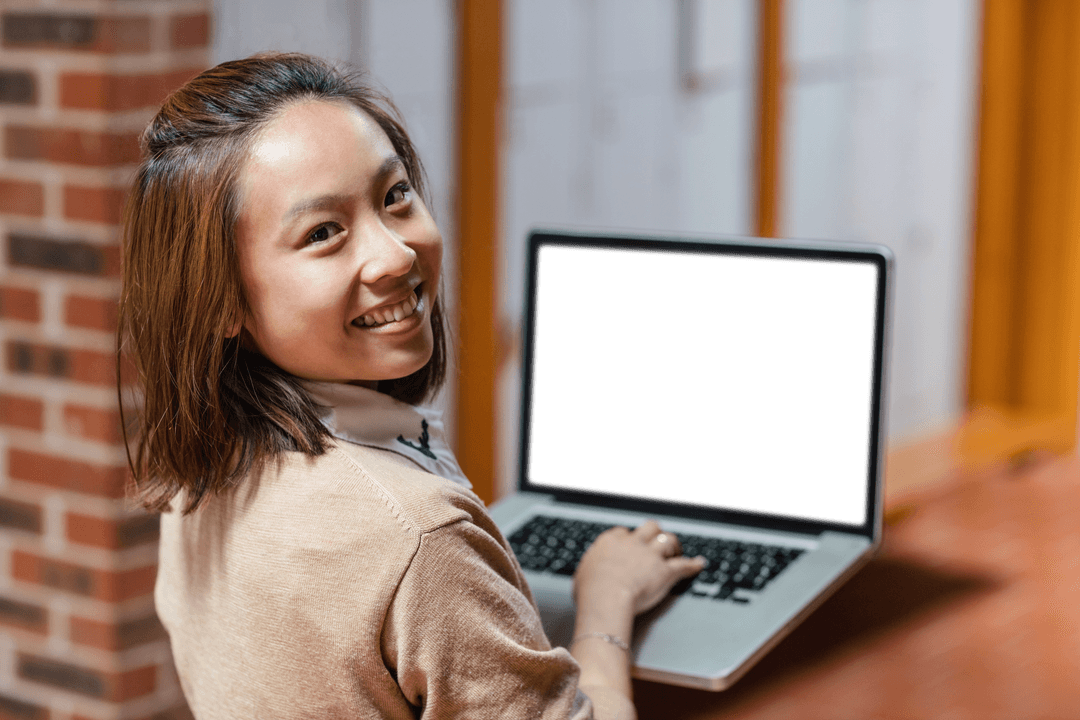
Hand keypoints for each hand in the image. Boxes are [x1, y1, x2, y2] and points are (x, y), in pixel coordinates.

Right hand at [573, 520, 705, 614]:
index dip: (630, 538)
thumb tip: (591, 575)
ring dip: (673, 546)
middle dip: (654, 533)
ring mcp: (650, 556)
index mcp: (611, 541)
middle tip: (657, 541)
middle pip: (650, 528)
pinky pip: (683, 565)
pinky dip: (693, 565)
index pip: (624, 532)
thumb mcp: (583, 575)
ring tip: (677, 550)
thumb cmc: (590, 592)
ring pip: (668, 540)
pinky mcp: (664, 571)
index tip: (632, 544)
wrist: (605, 599)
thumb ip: (592, 569)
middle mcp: (632, 543)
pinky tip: (698, 564)